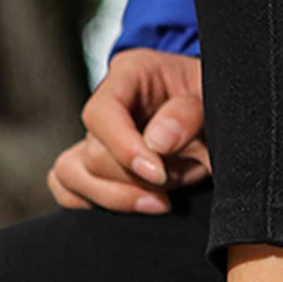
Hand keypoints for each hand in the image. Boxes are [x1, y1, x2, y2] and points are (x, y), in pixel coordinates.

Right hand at [47, 48, 209, 213]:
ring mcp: (94, 139)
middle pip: (93, 155)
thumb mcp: (214, 100)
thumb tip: (157, 142)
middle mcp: (106, 107)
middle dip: (135, 180)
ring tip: (159, 202)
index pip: (102, 114)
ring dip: (116, 198)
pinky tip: (132, 206)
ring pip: (72, 175)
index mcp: (130, 76)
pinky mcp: (92, 168)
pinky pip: (65, 189)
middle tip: (176, 181)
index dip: (124, 149)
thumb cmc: (214, 104)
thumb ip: (190, 114)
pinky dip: (90, 203)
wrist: (217, 121)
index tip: (159, 175)